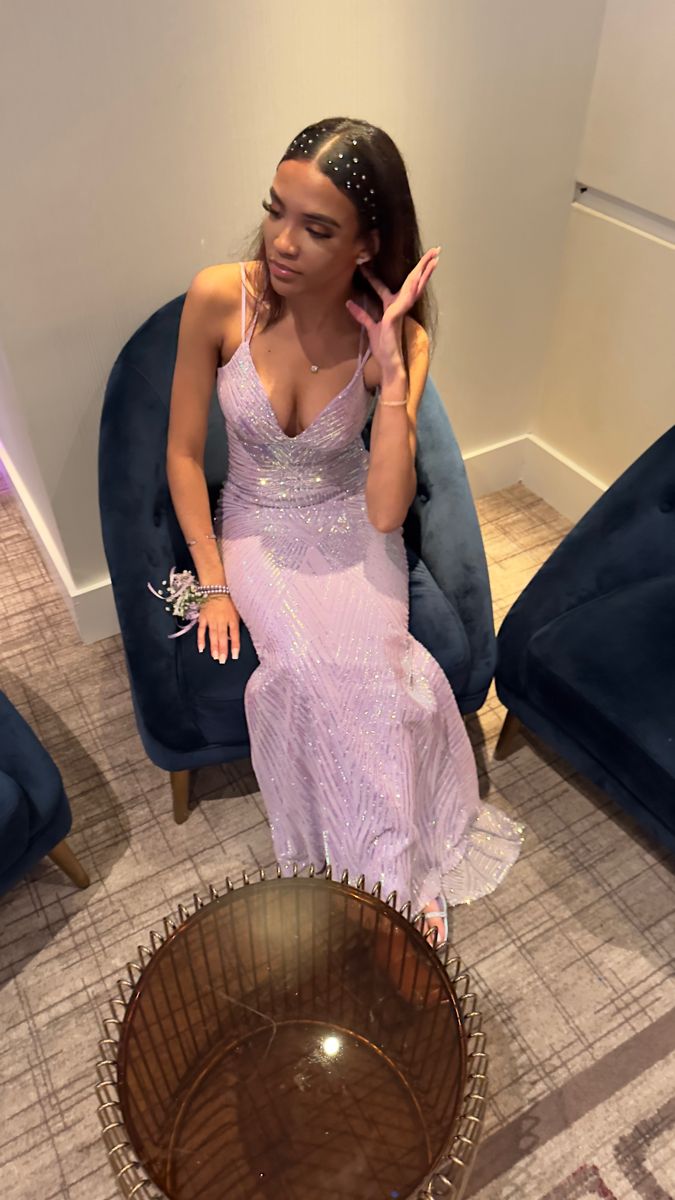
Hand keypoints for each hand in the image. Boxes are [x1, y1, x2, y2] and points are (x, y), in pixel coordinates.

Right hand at [197, 595, 239, 663]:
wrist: (216, 589)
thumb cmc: (229, 601)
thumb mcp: (237, 611)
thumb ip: (235, 624)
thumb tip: (232, 638)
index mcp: (232, 618)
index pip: (234, 635)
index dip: (234, 646)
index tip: (234, 656)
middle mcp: (222, 620)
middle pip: (222, 637)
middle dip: (222, 650)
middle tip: (222, 660)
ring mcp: (211, 619)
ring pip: (212, 635)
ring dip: (213, 647)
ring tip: (214, 657)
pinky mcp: (203, 618)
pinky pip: (201, 630)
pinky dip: (201, 640)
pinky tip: (201, 648)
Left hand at [345, 246, 440, 373]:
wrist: (389, 363)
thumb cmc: (383, 348)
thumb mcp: (370, 327)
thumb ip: (362, 315)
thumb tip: (349, 302)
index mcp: (391, 307)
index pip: (385, 287)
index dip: (376, 276)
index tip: (367, 265)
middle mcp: (399, 306)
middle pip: (411, 281)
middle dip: (422, 266)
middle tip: (434, 250)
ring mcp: (400, 310)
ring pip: (414, 286)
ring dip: (424, 272)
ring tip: (434, 258)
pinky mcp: (397, 316)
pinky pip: (405, 299)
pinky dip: (412, 289)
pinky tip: (418, 278)